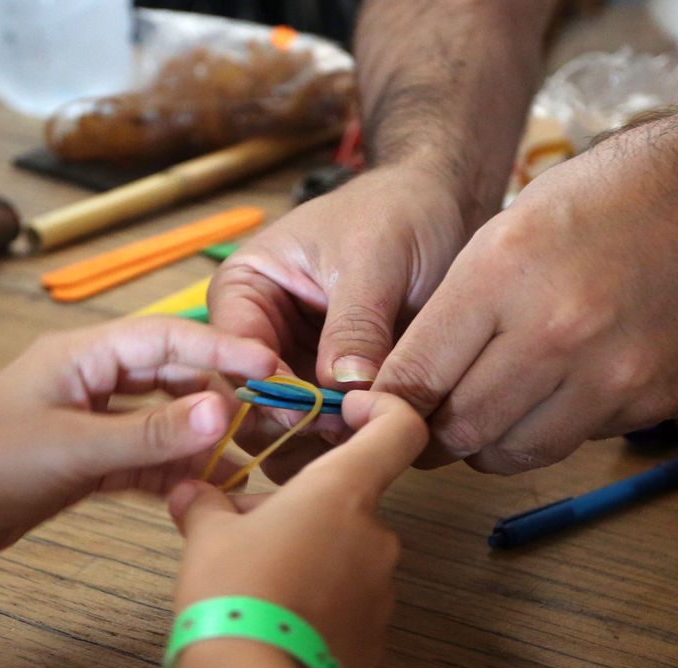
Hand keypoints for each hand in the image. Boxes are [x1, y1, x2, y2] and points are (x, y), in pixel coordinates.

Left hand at [0, 318, 276, 566]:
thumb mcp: (75, 449)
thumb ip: (152, 433)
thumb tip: (225, 410)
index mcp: (82, 354)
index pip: (169, 337)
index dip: (224, 347)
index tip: (273, 365)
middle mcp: (90, 380)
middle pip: (172, 375)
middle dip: (222, 391)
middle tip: (274, 413)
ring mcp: (89, 421)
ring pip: (162, 420)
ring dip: (202, 437)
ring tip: (253, 452)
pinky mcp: (84, 462)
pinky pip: (144, 459)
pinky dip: (174, 471)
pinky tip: (209, 485)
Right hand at [167, 391, 426, 667]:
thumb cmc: (232, 592)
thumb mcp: (206, 536)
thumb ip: (207, 504)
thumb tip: (193, 491)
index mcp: (344, 492)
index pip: (399, 428)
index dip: (383, 408)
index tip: (351, 409)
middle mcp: (377, 536)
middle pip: (351, 503)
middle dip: (305, 511)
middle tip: (248, 532)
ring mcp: (382, 592)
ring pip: (348, 557)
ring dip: (310, 559)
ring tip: (256, 587)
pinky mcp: (377, 639)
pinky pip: (349, 606)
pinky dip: (319, 605)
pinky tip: (276, 624)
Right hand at [206, 166, 470, 479]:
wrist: (444, 211)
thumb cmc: (399, 213)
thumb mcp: (375, 259)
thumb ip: (355, 324)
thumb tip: (343, 389)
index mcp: (243, 290)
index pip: (233, 355)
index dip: (267, 390)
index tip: (315, 410)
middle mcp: (258, 337)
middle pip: (249, 407)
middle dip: (294, 427)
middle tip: (349, 432)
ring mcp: (295, 370)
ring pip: (285, 434)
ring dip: (321, 446)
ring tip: (369, 438)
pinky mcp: (331, 395)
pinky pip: (326, 436)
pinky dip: (347, 447)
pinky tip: (378, 443)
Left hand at [374, 131, 677, 473]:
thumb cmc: (622, 194)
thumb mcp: (517, 223)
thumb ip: (462, 304)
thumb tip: (412, 379)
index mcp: (504, 273)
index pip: (415, 377)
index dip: (391, 407)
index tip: (386, 413)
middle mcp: (555, 332)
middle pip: (460, 429)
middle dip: (438, 436)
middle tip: (435, 426)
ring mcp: (611, 375)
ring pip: (515, 453)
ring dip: (494, 444)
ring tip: (497, 414)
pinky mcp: (655, 401)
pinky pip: (580, 439)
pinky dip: (561, 425)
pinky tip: (571, 386)